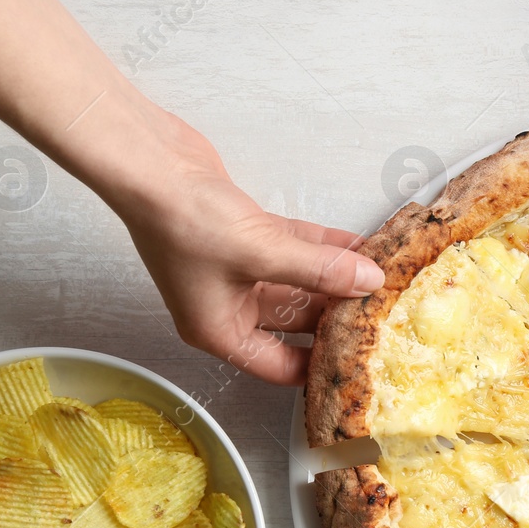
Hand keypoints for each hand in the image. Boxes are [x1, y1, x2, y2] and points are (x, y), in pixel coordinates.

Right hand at [112, 116, 382, 385]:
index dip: (320, 365)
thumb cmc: (180, 219)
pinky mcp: (246, 234)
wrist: (147, 162)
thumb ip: (320, 270)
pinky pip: (295, 250)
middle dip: (337, 314)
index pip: (281, 366)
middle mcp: (227, 305)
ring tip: (380, 276)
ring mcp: (237, 269)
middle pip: (297, 321)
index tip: (361, 356)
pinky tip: (359, 246)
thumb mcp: (260, 253)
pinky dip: (324, 248)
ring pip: (300, 281)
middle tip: (381, 311)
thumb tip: (369, 282)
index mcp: (220, 330)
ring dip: (336, 276)